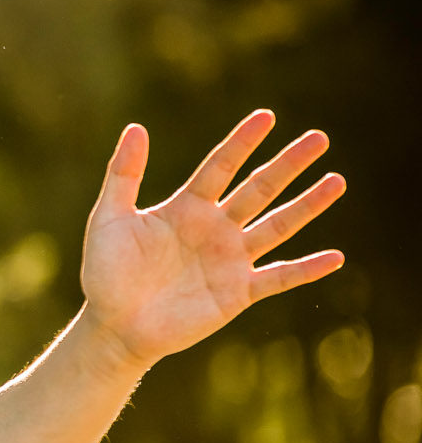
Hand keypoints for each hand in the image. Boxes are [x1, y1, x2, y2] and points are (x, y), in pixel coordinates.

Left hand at [79, 110, 344, 368]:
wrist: (112, 325)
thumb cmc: (105, 273)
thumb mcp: (109, 219)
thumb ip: (122, 175)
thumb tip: (136, 127)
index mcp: (186, 208)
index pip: (221, 167)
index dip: (242, 142)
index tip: (266, 116)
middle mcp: (214, 229)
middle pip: (259, 189)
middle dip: (288, 164)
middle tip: (319, 138)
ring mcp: (229, 260)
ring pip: (276, 226)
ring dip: (307, 205)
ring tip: (337, 181)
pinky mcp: (237, 293)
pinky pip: (278, 278)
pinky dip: (306, 270)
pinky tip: (336, 257)